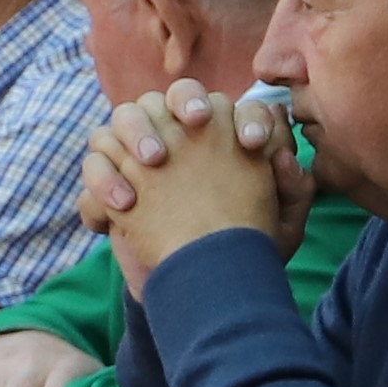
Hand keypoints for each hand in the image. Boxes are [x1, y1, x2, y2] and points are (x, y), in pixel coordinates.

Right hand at [86, 80, 303, 276]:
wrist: (200, 290)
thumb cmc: (244, 252)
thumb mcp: (282, 228)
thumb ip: (293, 191)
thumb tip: (284, 157)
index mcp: (220, 141)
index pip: (232, 107)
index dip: (244, 116)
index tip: (253, 144)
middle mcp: (176, 141)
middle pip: (167, 96)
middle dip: (180, 103)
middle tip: (194, 124)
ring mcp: (136, 162)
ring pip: (122, 118)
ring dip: (133, 130)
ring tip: (151, 162)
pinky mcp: (108, 190)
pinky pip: (94, 167)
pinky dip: (103, 181)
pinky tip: (124, 207)